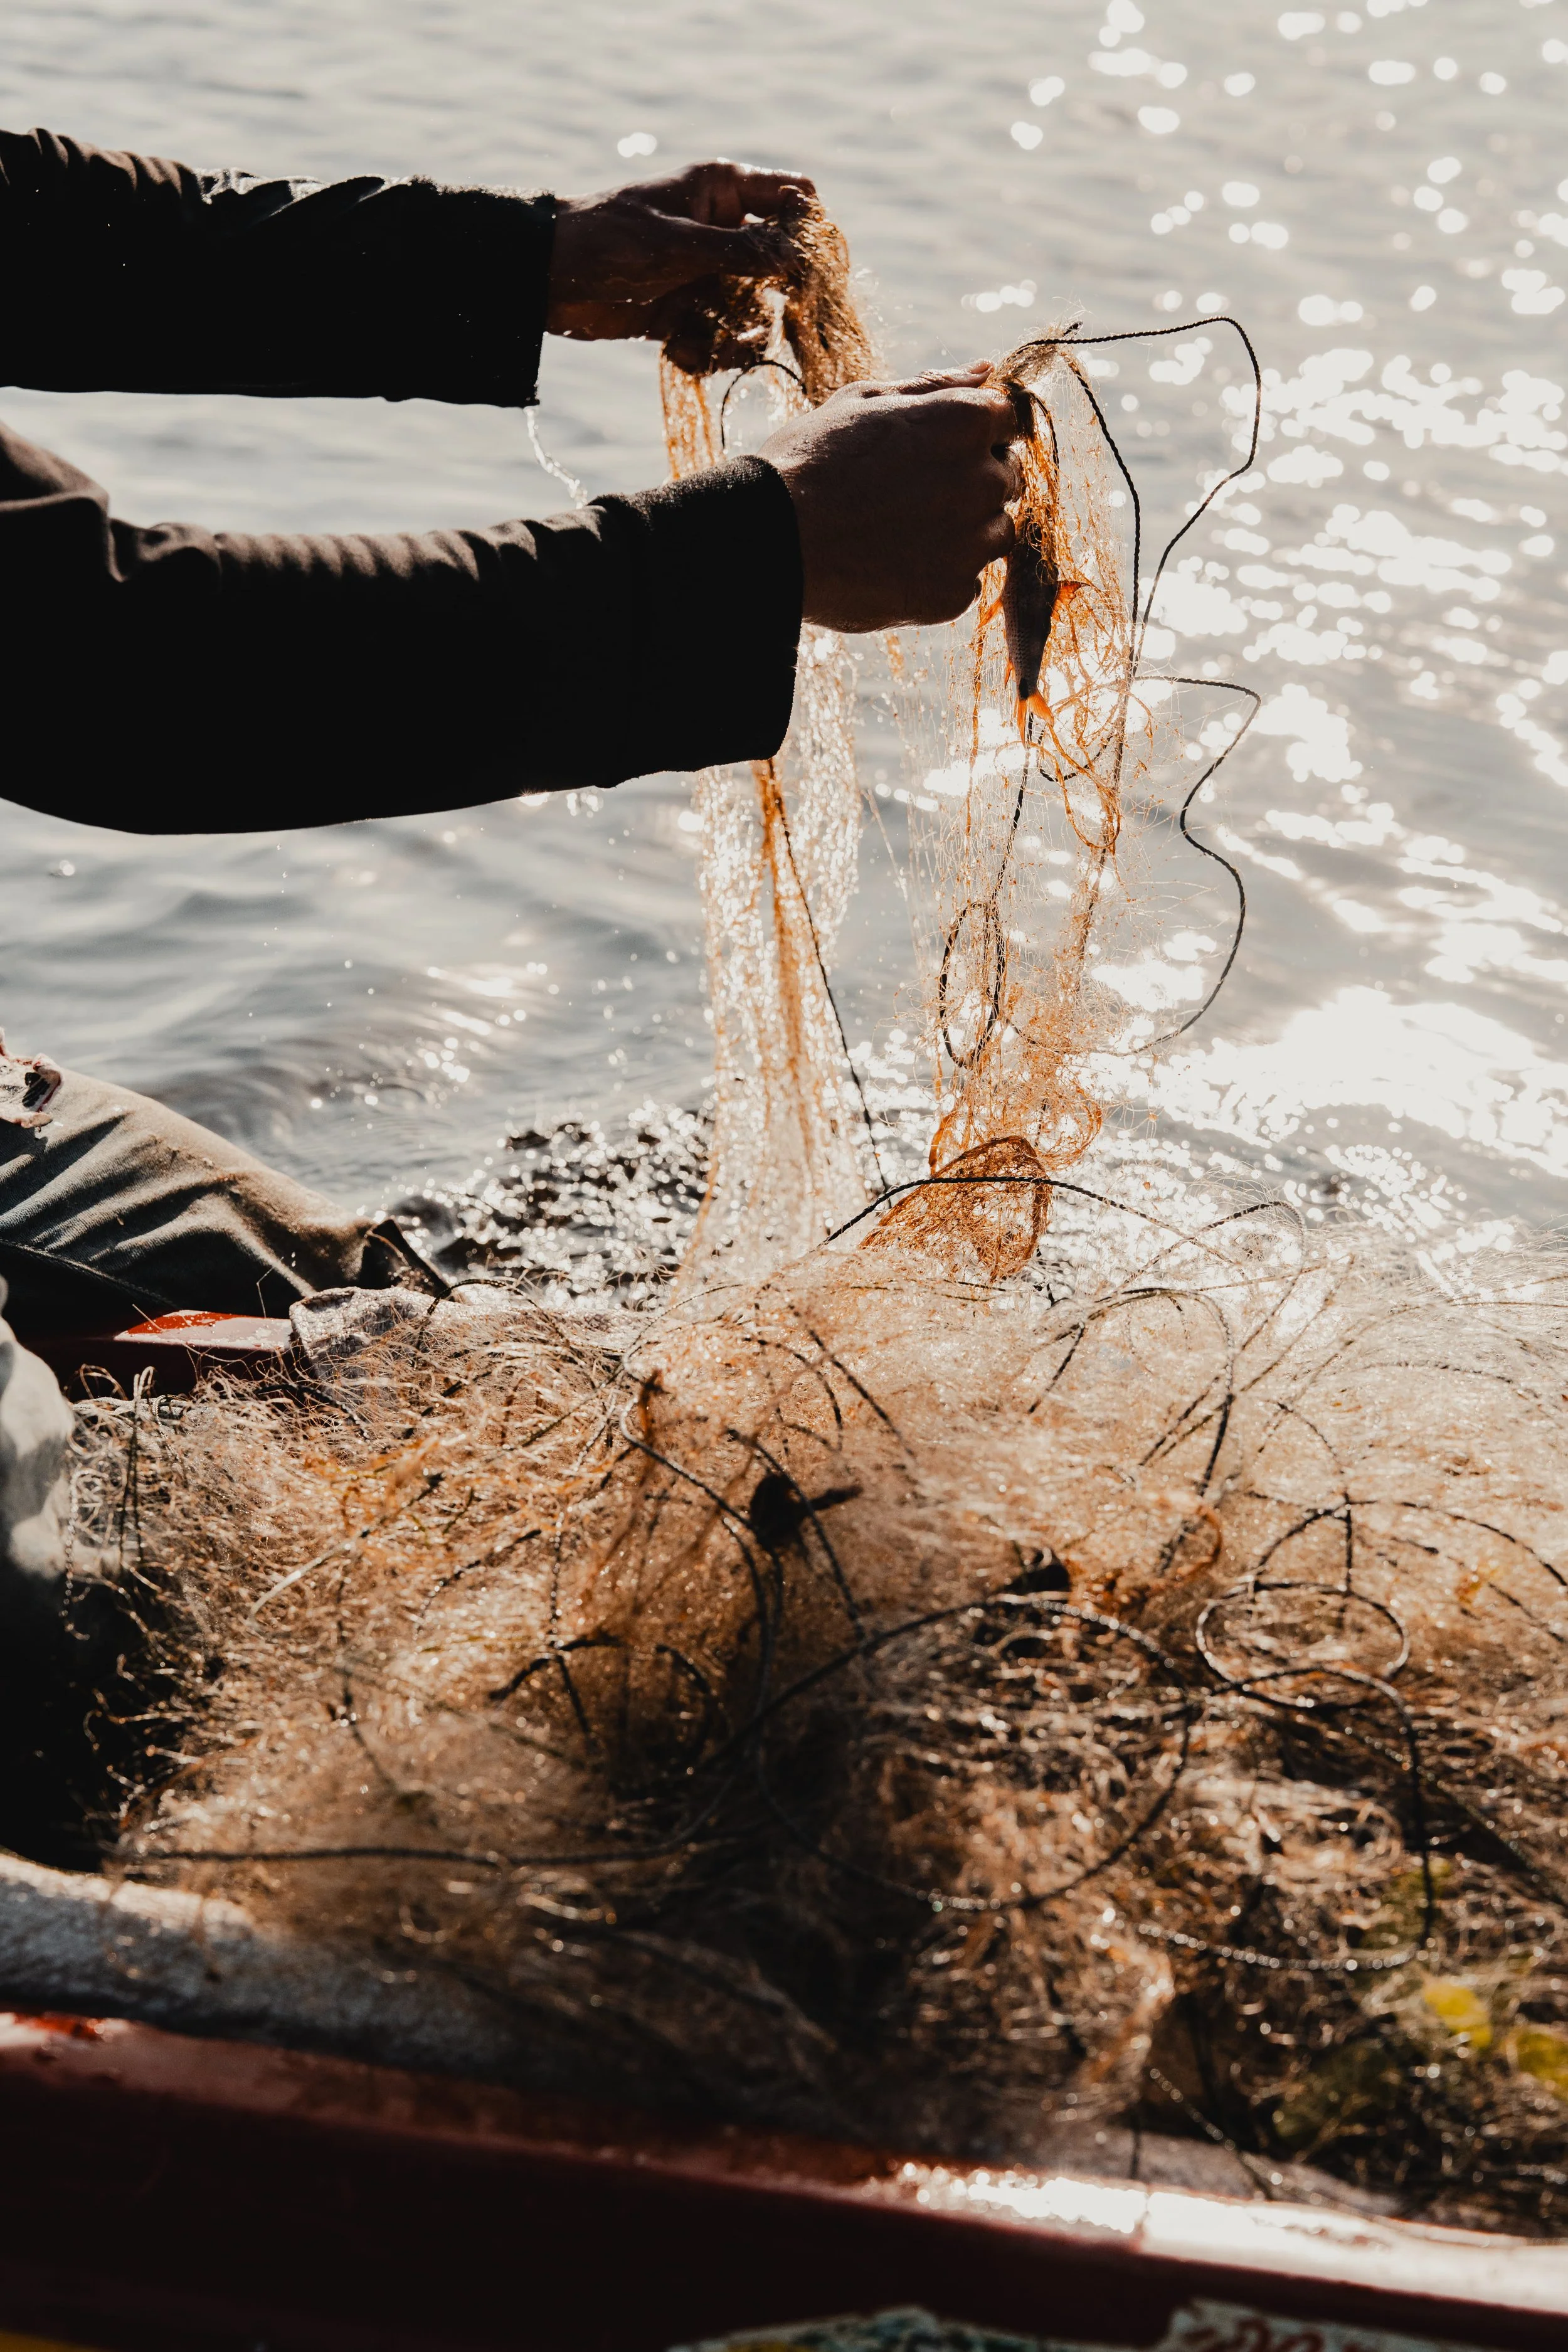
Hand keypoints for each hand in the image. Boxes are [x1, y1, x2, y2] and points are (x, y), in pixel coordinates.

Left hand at [547, 160, 814, 343]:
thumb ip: (738, 253)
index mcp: (721, 191)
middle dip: (777, 298)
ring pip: (750, 310)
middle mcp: (720, 230)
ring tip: (720, 342)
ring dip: (740, 334)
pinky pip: (717, 337)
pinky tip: (678, 350)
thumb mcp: (676, 244)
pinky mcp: (684, 312)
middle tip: (767, 319)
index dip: (808, 229)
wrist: (546, 279)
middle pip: (778, 264)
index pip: (791, 196)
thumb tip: (795, 258)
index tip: (806, 268)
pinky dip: (704, 350)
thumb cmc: (608, 241)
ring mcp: (704, 273)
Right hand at [759, 367, 1022, 632]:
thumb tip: (986, 370)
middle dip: (971, 483)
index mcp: (965, 421)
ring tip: (899, 532)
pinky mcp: (952, 595)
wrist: (767, 541)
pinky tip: (890, 565)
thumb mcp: (866, 403)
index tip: (935, 449)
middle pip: (1006, 480)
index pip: (1007, 422)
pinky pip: (965, 582)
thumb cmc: (809, 462)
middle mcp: (981, 480)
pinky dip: (937, 575)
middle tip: (908, 494)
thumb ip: (934, 387)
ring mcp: (970, 543)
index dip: (973, 435)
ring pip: (994, 534)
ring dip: (962, 532)